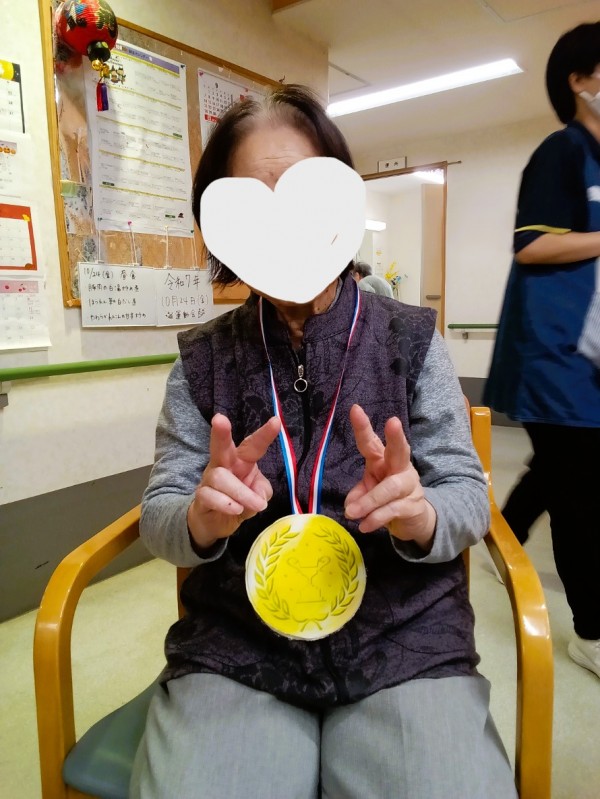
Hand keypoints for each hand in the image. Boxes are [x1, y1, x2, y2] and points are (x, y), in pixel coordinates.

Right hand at [187, 413, 280, 550]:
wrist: (215, 521)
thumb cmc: (240, 500)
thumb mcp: (259, 495)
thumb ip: (263, 491)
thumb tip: (258, 496)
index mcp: (241, 460)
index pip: (253, 445)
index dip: (264, 434)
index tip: (276, 421)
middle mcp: (223, 464)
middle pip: (220, 446)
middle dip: (221, 433)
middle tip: (220, 419)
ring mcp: (210, 479)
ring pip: (220, 477)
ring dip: (241, 493)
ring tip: (255, 505)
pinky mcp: (201, 496)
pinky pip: (209, 495)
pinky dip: (226, 504)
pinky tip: (236, 510)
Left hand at [344, 404, 435, 548]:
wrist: (414, 519)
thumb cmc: (388, 497)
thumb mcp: (369, 492)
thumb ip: (358, 495)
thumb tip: (350, 506)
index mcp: (384, 459)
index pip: (373, 442)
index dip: (364, 427)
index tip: (355, 409)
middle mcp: (400, 467)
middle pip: (400, 450)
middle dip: (396, 436)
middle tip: (393, 422)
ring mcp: (409, 486)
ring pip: (390, 488)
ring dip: (369, 501)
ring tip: (352, 513)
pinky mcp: (413, 506)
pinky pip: (393, 510)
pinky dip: (376, 518)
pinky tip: (364, 526)